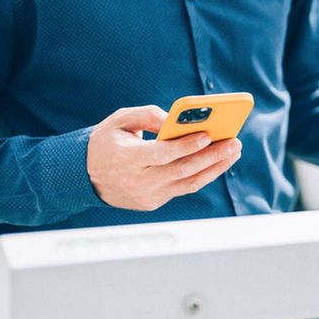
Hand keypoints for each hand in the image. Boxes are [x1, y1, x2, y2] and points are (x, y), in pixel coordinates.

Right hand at [86, 105, 240, 210]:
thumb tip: (179, 118)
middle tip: (234, 142)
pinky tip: (217, 162)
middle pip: (181, 170)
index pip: (160, 154)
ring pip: (187, 183)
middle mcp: (137, 180)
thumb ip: (149, 116)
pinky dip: (202, 175)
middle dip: (212, 156)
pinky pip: (182, 189)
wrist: (84, 175)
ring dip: (214, 168)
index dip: (185, 146)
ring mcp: (146, 195)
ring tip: (233, 152)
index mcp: (125, 158)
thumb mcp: (120, 120)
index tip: (207, 135)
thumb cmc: (106, 142)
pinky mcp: (152, 203)